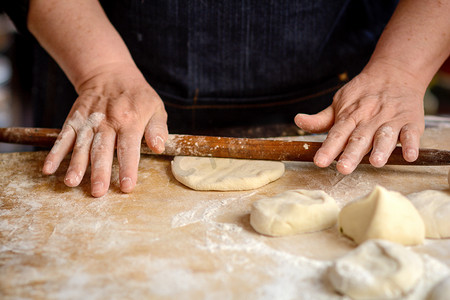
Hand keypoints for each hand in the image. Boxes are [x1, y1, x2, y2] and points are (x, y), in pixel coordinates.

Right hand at [42, 63, 168, 196]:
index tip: (126, 187)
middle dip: (99, 172)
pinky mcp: (74, 120)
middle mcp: (108, 122)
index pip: (129, 148)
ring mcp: (89, 121)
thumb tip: (159, 147)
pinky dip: (55, 152)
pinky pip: (63, 137)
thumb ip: (158, 129)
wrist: (110, 73)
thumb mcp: (155, 108)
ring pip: (81, 145)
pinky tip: (49, 169)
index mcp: (130, 121)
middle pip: (103, 150)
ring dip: (75, 165)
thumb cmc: (137, 96)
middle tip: (98, 192)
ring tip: (71, 182)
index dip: (128, 168)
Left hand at [295, 64, 425, 173]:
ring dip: (381, 149)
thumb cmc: (362, 93)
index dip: (327, 148)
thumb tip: (297, 120)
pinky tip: (410, 155)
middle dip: (351, 153)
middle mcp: (369, 119)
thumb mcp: (338, 103)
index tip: (319, 162)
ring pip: (385, 136)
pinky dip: (411, 144)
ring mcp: (391, 120)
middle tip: (344, 168)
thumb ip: (320, 119)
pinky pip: (411, 133)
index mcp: (350, 116)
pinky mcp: (411, 121)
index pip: (336, 134)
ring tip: (376, 162)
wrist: (395, 72)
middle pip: (359, 138)